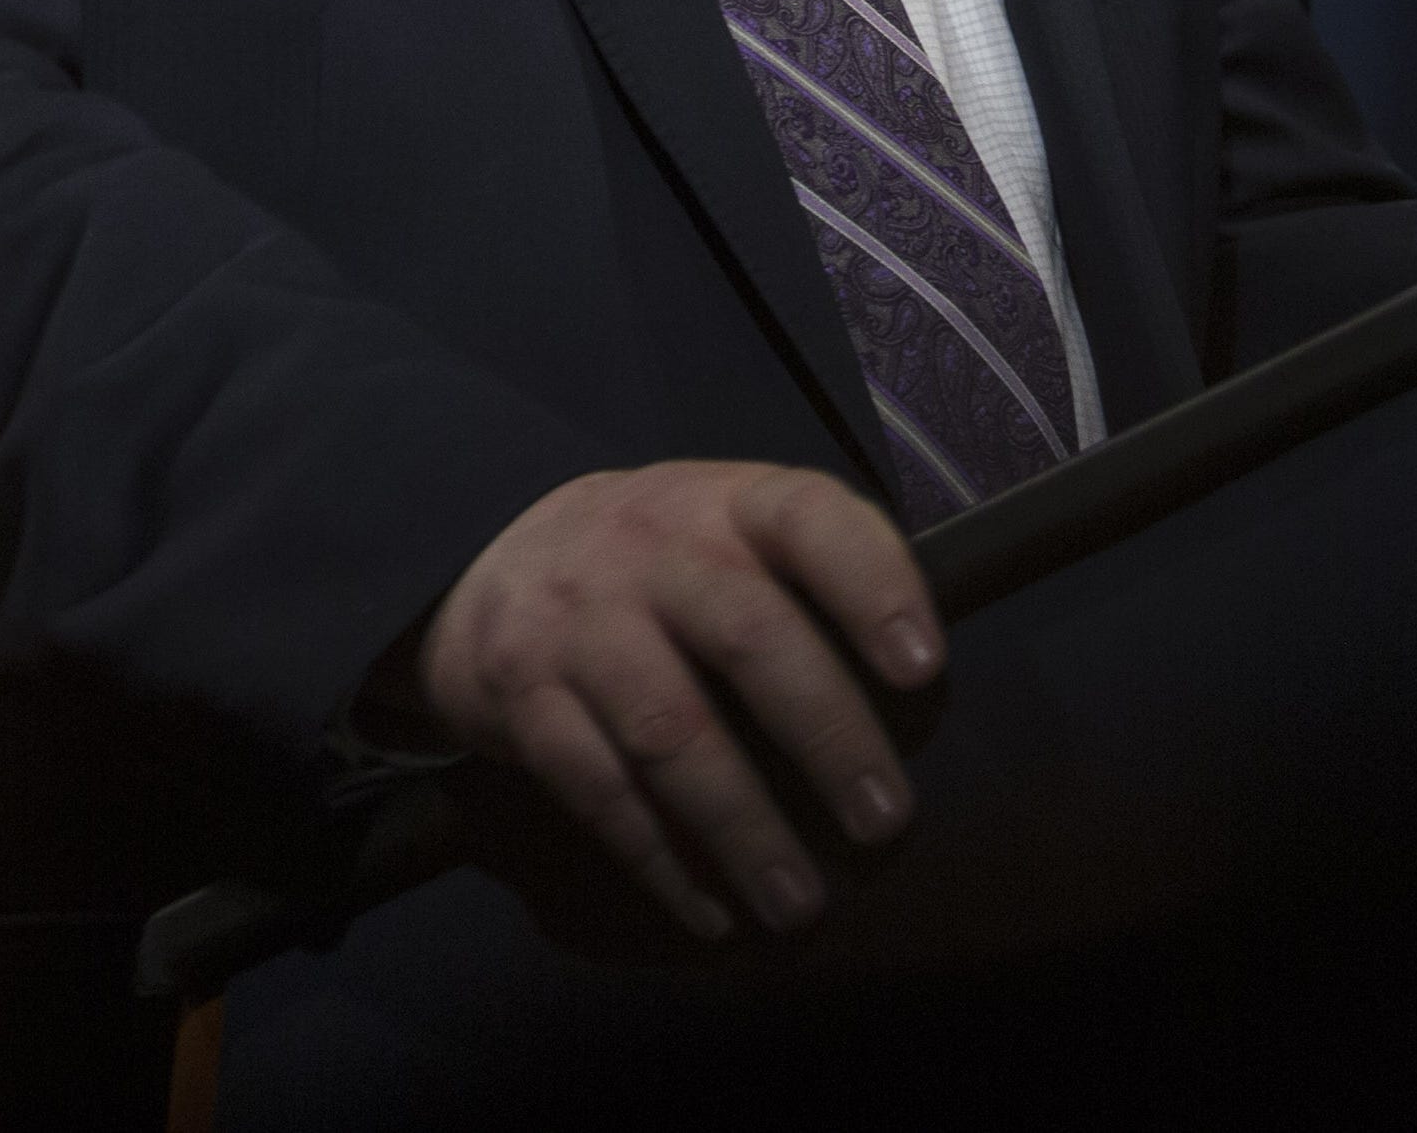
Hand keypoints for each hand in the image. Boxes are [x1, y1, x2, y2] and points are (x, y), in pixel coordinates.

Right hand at [409, 460, 941, 942]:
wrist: (492, 562)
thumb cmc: (660, 562)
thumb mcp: (726, 530)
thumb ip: (810, 581)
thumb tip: (923, 694)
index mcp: (724, 503)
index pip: (807, 518)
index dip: (871, 585)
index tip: (924, 668)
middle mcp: (650, 548)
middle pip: (747, 635)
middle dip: (826, 734)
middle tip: (884, 822)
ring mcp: (580, 621)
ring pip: (669, 731)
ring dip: (743, 827)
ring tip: (800, 904)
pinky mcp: (524, 697)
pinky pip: (597, 789)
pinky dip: (660, 860)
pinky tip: (712, 912)